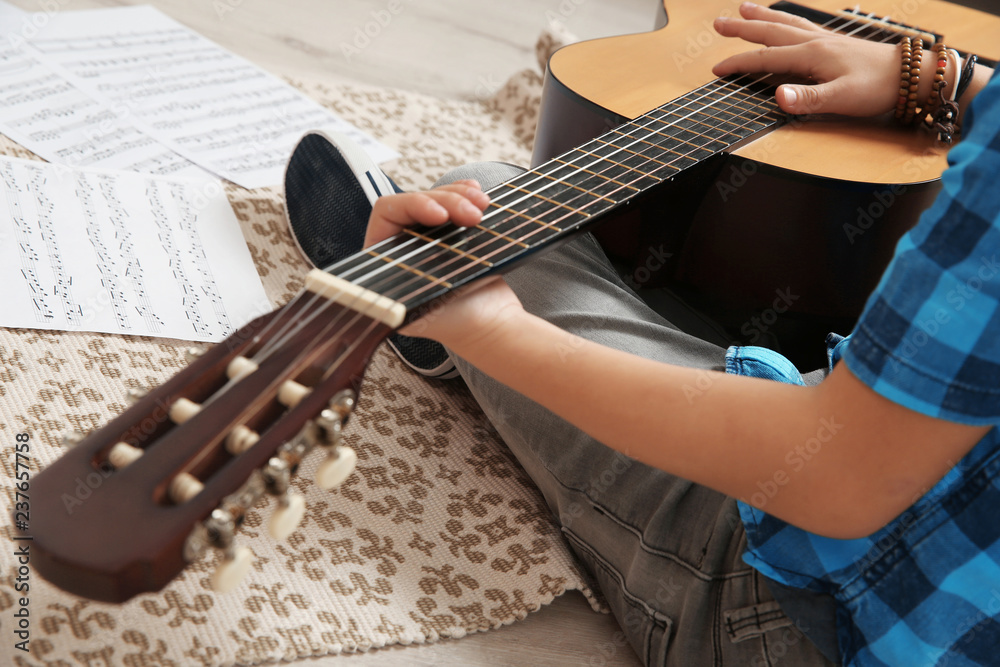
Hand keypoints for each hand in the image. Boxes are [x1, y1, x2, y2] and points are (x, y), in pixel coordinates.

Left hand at [365, 181, 524, 347]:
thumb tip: (370, 295)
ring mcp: (429, 236)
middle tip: (474, 216)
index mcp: (384, 260)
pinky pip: (455, 200)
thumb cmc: (455, 324)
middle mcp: (403, 244)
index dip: (414, 206)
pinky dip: (466, 193)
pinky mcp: (453, 232)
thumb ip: (393, 300)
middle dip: (448, 200)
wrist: (492, 327)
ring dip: (461, 195)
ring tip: (483, 206)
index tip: (441, 215)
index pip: (387, 213)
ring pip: (438, 196)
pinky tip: (479, 194)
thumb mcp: (419, 312)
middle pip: (417, 200)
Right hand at [712, 2, 900, 116]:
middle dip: (742, 28)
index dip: (739, 64)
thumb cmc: (877, 88)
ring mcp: (826, 40)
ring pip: (786, 24)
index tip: (717, 69)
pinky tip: (785, 22)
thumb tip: (777, 97)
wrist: (911, 75)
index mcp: (811, 55)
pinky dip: (786, 21)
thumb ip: (807, 98)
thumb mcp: (840, 99)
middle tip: (718, 23)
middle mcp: (815, 42)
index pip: (765, 59)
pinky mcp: (835, 43)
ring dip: (763, 16)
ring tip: (744, 8)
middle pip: (771, 32)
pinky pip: (802, 26)